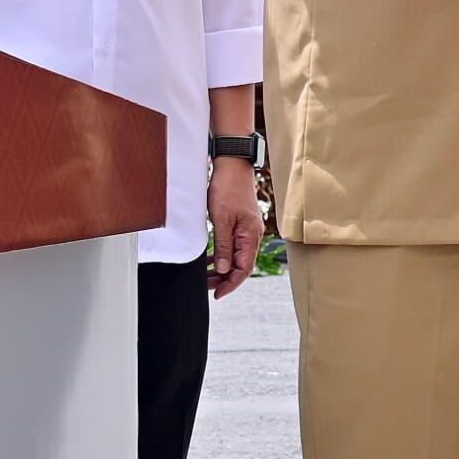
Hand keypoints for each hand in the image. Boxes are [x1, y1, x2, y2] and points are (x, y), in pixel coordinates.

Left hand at [204, 153, 261, 296]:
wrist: (233, 164)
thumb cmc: (228, 187)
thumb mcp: (222, 219)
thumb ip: (224, 245)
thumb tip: (224, 269)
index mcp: (251, 235)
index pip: (244, 268)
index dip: (231, 284)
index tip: (217, 294)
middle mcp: (252, 234)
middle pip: (241, 265)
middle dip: (225, 279)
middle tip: (207, 288)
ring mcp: (247, 229)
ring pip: (236, 256)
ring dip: (222, 268)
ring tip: (206, 276)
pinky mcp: (240, 223)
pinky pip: (233, 245)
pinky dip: (223, 255)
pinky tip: (211, 259)